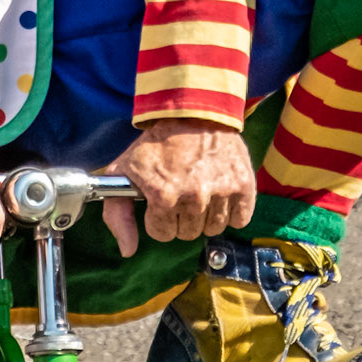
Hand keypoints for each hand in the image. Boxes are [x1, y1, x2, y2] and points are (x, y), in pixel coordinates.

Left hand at [102, 118, 256, 256]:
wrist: (195, 111)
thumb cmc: (157, 142)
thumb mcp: (125, 170)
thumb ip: (117, 214)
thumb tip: (128, 250)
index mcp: (163, 195)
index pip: (161, 234)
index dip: (158, 218)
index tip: (161, 199)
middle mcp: (194, 197)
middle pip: (187, 234)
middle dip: (180, 217)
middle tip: (181, 191)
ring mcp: (221, 192)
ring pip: (212, 229)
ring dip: (205, 216)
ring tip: (200, 190)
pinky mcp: (243, 186)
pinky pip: (238, 221)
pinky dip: (231, 212)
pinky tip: (220, 193)